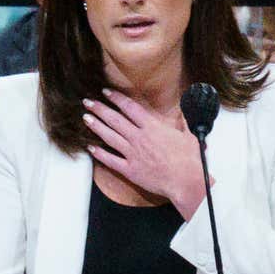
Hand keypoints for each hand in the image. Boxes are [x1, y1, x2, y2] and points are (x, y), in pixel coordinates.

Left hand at [82, 88, 206, 217]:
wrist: (186, 181)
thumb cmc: (189, 160)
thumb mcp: (188, 135)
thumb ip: (182, 123)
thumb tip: (184, 114)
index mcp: (153, 127)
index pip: (130, 107)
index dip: (116, 98)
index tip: (106, 92)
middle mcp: (139, 138)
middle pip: (115, 119)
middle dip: (100, 109)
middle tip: (87, 102)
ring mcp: (133, 154)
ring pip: (109, 136)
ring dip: (96, 126)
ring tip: (85, 118)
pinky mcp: (130, 170)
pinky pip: (111, 160)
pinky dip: (100, 154)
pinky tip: (90, 148)